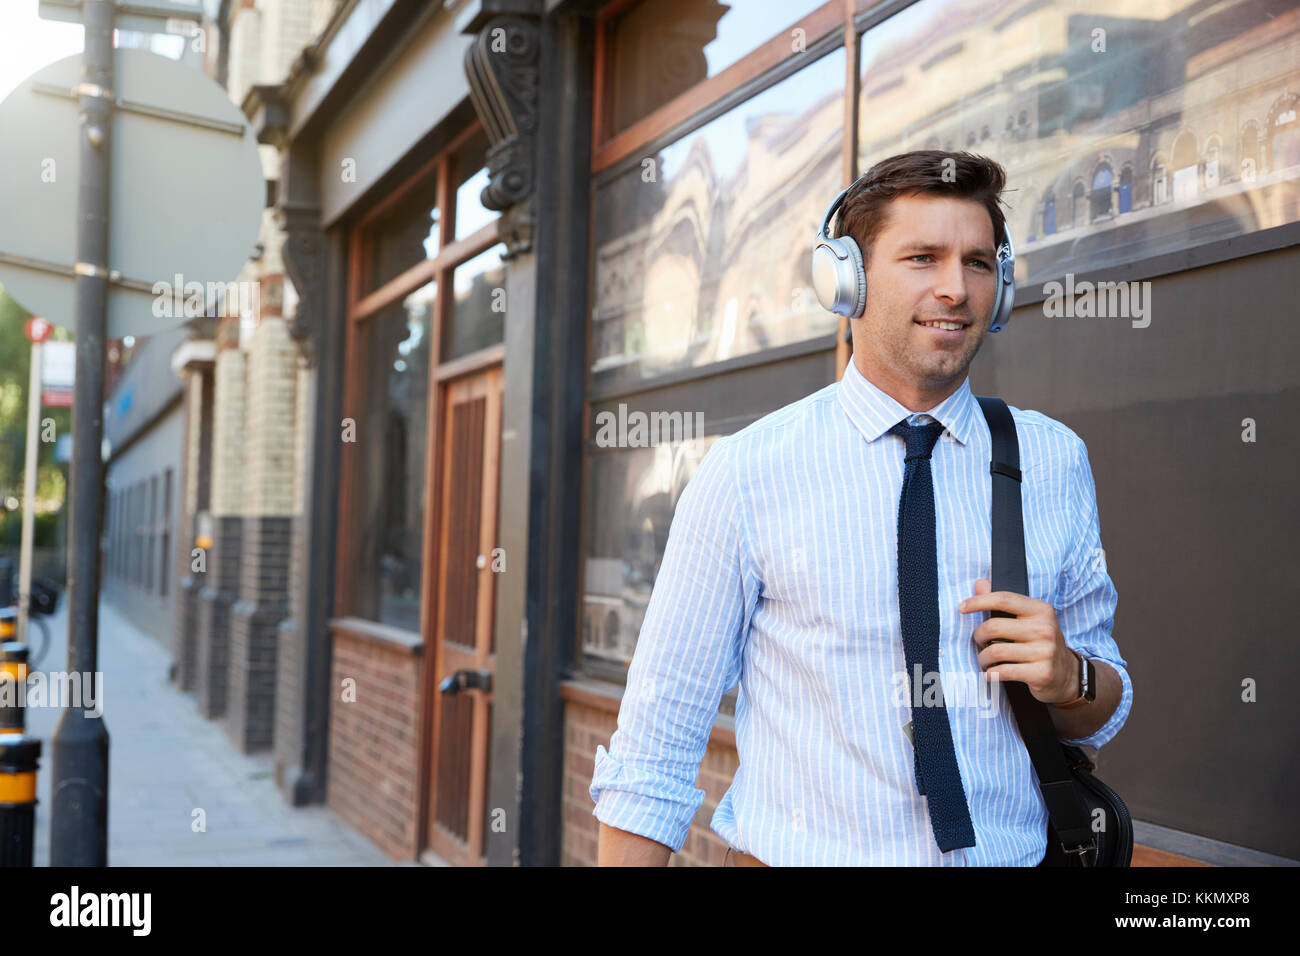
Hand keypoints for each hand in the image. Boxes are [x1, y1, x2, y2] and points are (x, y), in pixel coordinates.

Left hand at [959, 578, 1078, 704]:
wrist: (1068, 674)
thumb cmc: (1041, 643)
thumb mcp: (1028, 619)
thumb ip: (1003, 602)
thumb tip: (980, 583)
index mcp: (1041, 610)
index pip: (1003, 599)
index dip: (978, 602)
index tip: (962, 608)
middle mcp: (1044, 629)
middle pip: (993, 627)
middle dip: (978, 636)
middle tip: (979, 642)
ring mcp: (1045, 652)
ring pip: (995, 651)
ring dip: (983, 658)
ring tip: (985, 660)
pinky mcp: (1041, 673)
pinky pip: (1003, 671)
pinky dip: (991, 673)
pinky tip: (992, 673)